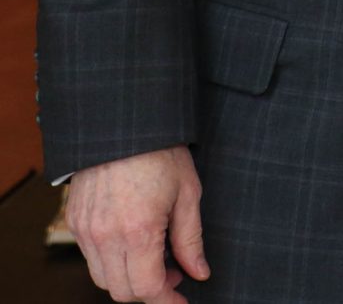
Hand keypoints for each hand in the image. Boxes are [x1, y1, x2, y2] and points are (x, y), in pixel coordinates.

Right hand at [63, 147, 209, 302]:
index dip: (166, 300)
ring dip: (129, 278)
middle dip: (149, 291)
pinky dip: (112, 262)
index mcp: (138, 230)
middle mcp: (105, 236)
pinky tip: (134, 242)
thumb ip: (191, 239)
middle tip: (174, 272)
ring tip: (156, 255)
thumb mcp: (188, 194)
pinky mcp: (75, 222)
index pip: (147, 287)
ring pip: (102, 278)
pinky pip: (91, 258)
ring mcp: (85, 230)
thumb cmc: (161, 154)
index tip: (181, 300)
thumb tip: (199, 272)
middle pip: (121, 291)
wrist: (123, 125)